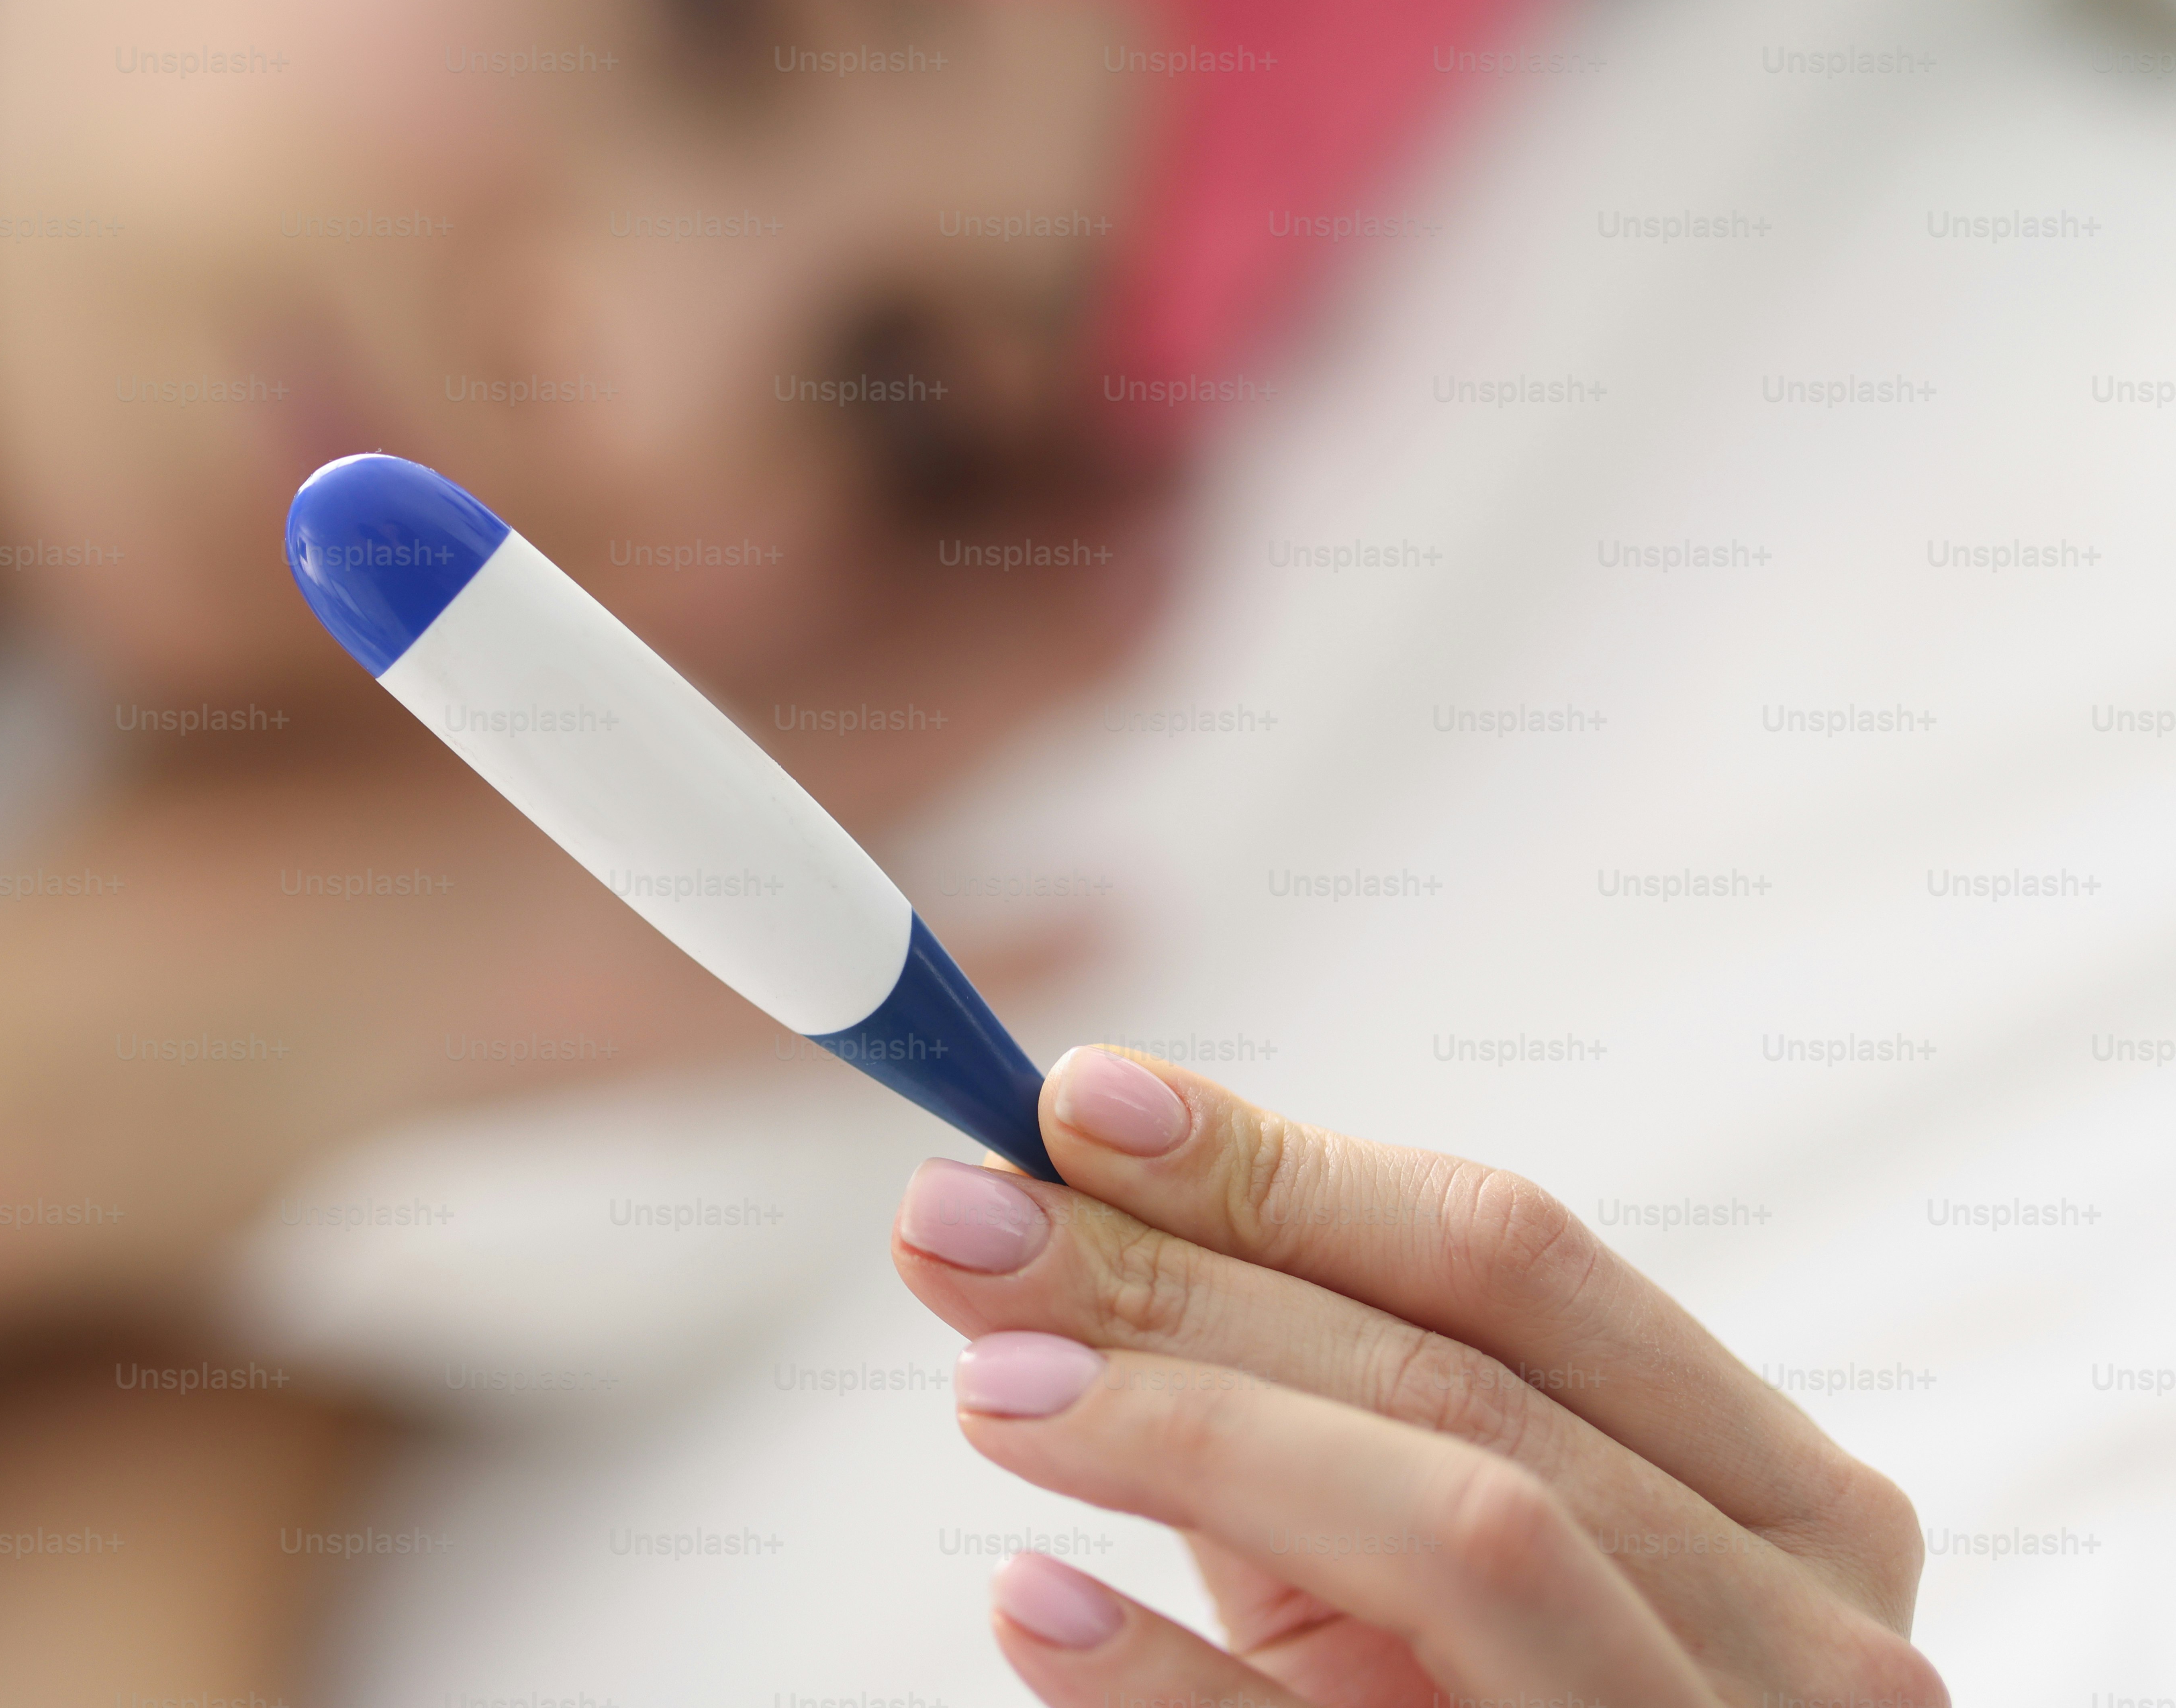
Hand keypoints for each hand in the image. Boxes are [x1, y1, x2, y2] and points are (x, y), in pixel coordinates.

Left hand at [888, 1049, 1943, 1707]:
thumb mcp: (1425, 1558)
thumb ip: (1286, 1393)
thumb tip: (1047, 1200)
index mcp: (1783, 1502)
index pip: (1508, 1261)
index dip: (1274, 1165)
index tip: (1064, 1101)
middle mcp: (1794, 1630)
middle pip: (1454, 1387)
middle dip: (1180, 1280)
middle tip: (958, 1220)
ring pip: (1457, 1529)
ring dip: (1191, 1433)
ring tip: (986, 1384)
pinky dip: (1170, 1679)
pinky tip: (1032, 1602)